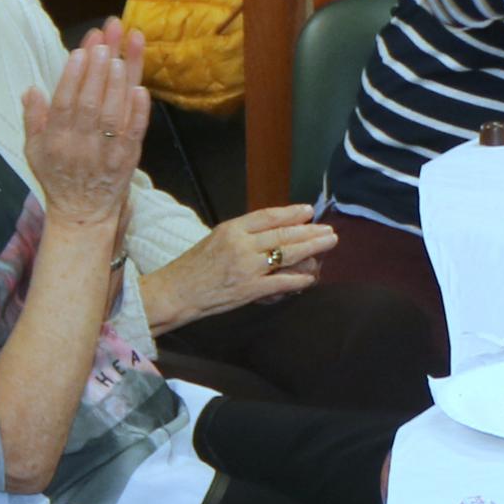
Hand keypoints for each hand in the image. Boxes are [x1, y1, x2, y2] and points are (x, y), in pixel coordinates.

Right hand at [18, 35, 147, 225]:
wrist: (83, 211)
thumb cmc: (57, 175)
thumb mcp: (34, 150)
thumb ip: (33, 119)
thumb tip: (31, 89)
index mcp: (56, 140)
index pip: (64, 103)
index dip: (72, 77)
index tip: (80, 52)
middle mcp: (81, 145)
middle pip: (90, 103)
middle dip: (97, 72)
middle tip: (103, 44)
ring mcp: (107, 151)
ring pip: (113, 115)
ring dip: (117, 85)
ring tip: (120, 58)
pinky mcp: (128, 157)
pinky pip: (135, 132)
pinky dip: (139, 112)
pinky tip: (142, 89)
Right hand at [146, 205, 334, 325]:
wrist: (174, 292)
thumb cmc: (192, 268)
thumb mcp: (214, 240)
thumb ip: (241, 235)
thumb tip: (271, 232)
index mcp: (231, 229)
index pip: (268, 216)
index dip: (291, 213)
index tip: (308, 211)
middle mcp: (241, 245)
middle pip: (283, 234)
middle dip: (310, 231)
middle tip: (329, 229)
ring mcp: (246, 267)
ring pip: (287, 255)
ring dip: (312, 249)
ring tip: (328, 243)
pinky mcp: (249, 289)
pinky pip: (281, 282)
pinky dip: (298, 279)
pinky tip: (310, 277)